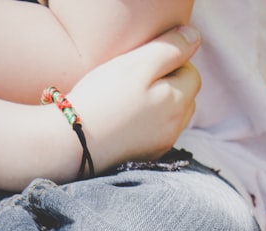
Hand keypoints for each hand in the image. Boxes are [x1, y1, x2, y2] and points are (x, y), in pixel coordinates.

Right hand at [67, 25, 201, 165]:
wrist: (71, 143)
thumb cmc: (102, 99)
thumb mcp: (136, 64)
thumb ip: (170, 48)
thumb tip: (194, 37)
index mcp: (178, 101)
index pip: (191, 72)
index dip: (169, 62)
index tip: (141, 63)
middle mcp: (175, 127)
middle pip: (184, 96)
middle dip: (168, 84)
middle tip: (134, 80)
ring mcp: (160, 146)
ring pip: (170, 117)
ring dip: (158, 105)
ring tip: (129, 101)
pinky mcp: (144, 159)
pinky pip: (155, 135)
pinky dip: (146, 125)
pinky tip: (124, 121)